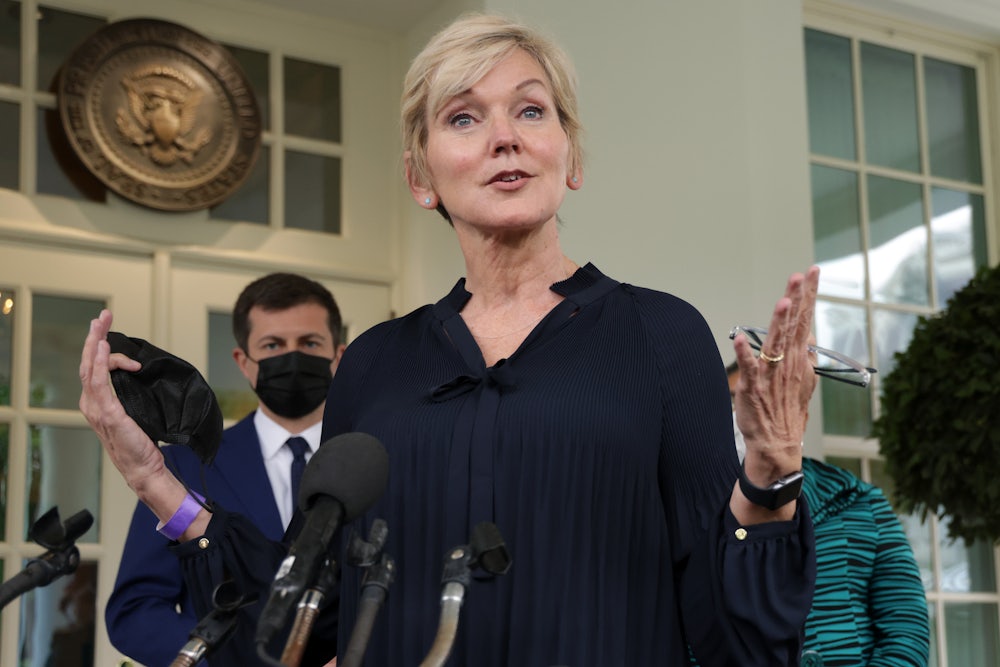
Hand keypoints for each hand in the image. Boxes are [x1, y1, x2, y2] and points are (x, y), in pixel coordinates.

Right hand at [79, 310, 201, 532]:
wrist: (145, 468)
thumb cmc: (142, 443)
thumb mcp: (137, 412)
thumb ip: (132, 395)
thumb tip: (140, 372)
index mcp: (98, 403)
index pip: (95, 367)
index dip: (102, 348)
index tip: (114, 333)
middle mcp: (92, 404)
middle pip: (88, 362)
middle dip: (94, 336)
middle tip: (102, 315)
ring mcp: (98, 410)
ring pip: (90, 368)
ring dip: (95, 343)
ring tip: (101, 324)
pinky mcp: (109, 415)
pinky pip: (100, 383)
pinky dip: (100, 364)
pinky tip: (102, 349)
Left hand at [730, 267, 818, 518]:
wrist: (778, 445)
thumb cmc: (786, 413)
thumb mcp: (801, 383)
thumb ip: (804, 358)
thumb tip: (809, 337)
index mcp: (797, 360)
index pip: (805, 321)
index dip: (808, 296)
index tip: (813, 272)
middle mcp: (787, 364)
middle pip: (794, 326)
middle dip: (799, 300)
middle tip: (804, 275)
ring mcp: (771, 376)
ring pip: (777, 344)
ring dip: (780, 323)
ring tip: (784, 301)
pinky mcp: (753, 389)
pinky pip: (749, 369)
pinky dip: (744, 355)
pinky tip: (739, 339)